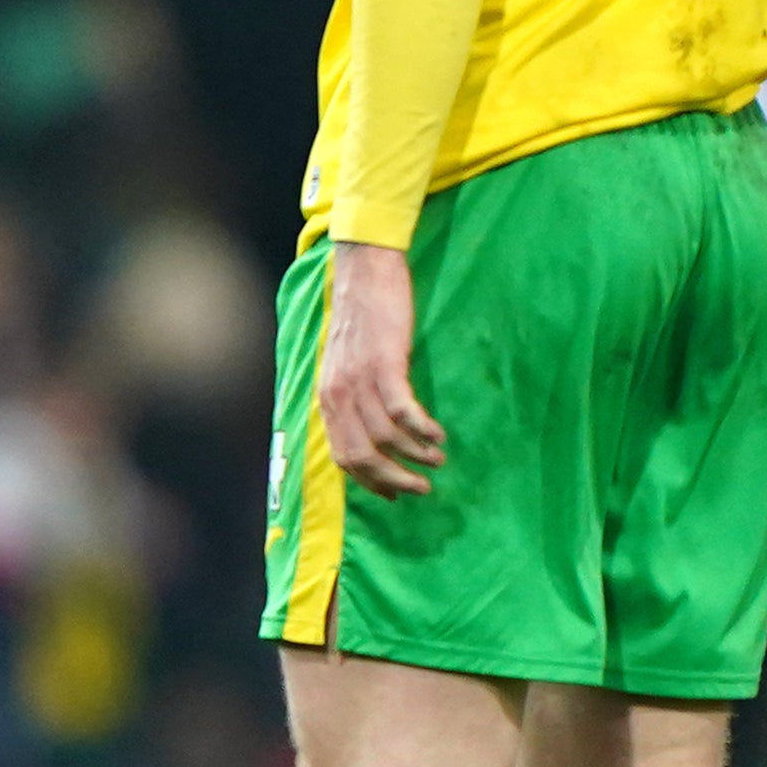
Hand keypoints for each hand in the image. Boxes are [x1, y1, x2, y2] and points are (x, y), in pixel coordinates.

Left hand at [317, 239, 444, 498]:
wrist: (364, 272)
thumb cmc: (363, 318)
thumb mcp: (347, 365)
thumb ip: (353, 398)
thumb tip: (372, 432)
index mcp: (328, 398)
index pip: (344, 456)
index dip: (370, 481)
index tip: (395, 495)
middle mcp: (337, 394)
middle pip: (362, 455)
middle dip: (394, 479)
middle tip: (422, 489)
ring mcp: (358, 379)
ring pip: (384, 437)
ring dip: (415, 455)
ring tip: (437, 460)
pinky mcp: (383, 362)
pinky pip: (402, 410)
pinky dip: (421, 428)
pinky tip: (438, 434)